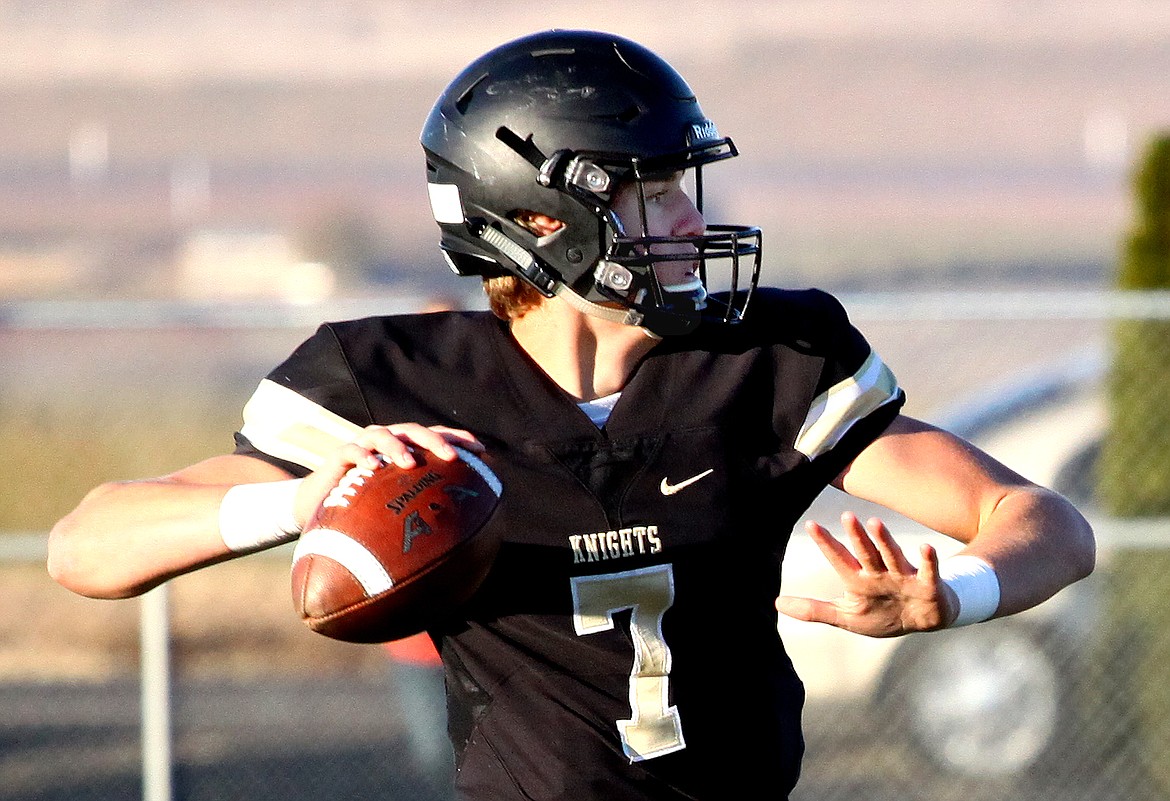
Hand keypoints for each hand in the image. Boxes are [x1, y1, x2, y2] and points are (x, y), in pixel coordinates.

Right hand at [295, 423, 483, 528]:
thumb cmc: (365, 508)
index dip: (459, 439)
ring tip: (410, 463)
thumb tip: (461, 543)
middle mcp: (387, 442)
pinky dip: (364, 456)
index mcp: (406, 449)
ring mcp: (363, 446)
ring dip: (398, 446)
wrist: (320, 506)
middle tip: (452, 457)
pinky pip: (351, 450)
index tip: (482, 451)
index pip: (436, 436)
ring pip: (383, 434)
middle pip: (414, 431)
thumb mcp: (396, 508)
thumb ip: (422, 512)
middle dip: (435, 440)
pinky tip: (374, 467)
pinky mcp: (339, 456)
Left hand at [776, 512, 956, 636]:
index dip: (826, 544)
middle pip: (866, 552)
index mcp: (859, 579)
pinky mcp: (927, 586)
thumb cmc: (882, 613)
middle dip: (857, 536)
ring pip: (892, 556)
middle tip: (847, 516)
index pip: (840, 559)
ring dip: (884, 541)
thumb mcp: (845, 616)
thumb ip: (813, 610)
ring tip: (875, 523)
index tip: (811, 525)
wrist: (922, 621)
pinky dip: (928, 561)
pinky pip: (928, 572)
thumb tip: (776, 603)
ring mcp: (903, 577)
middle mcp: (879, 573)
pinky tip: (925, 547)